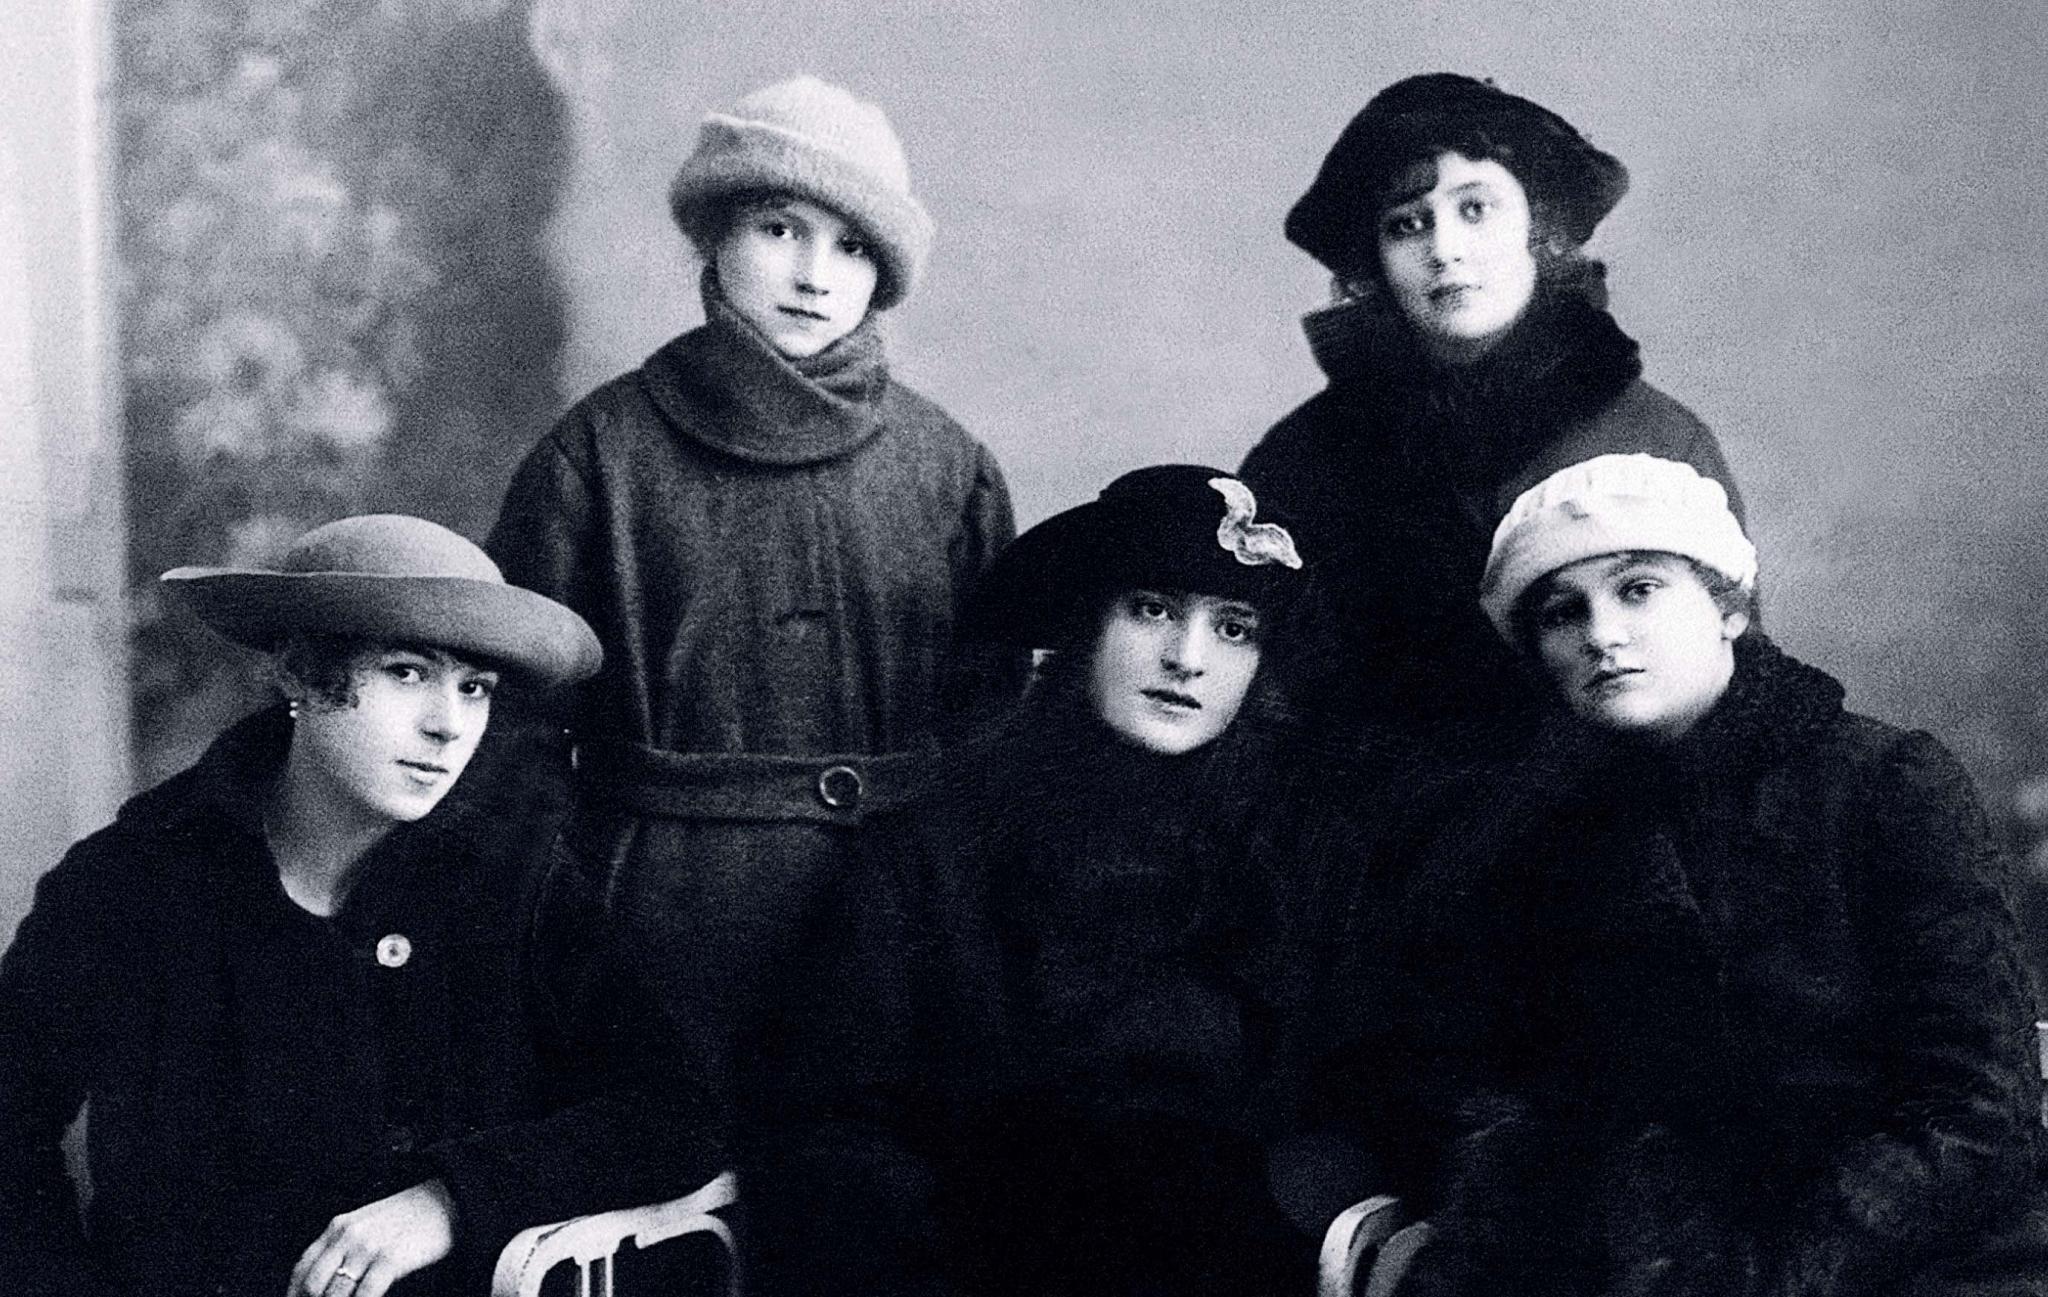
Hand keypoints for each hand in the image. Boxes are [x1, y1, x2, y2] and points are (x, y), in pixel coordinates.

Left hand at [287, 1179, 456, 1296]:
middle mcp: (348, 1235)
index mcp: (339, 1226)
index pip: (302, 1269)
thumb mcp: (369, 1226)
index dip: (294, 1294)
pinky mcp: (390, 1257)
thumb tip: (327, 1285)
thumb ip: (345, 1248)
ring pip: (335, 1293)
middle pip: (313, 1285)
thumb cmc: (411, 1217)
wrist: (449, 1199)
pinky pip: (365, 1294)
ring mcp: (368, 1246)